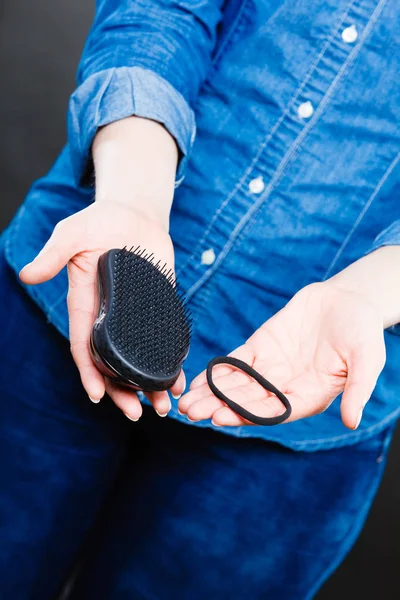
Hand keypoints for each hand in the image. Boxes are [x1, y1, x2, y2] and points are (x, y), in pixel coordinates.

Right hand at [20, 200, 184, 419]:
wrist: (136, 214)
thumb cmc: (100, 221)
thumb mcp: (73, 233)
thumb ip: (54, 254)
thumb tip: (27, 275)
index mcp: (86, 305)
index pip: (85, 346)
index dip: (89, 372)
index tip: (97, 396)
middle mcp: (110, 316)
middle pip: (114, 363)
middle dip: (122, 391)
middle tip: (136, 413)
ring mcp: (136, 315)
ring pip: (140, 357)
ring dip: (150, 383)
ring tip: (164, 406)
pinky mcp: (160, 307)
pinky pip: (165, 339)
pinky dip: (172, 360)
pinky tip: (180, 377)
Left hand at [179, 280, 386, 429]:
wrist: (349, 299)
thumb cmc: (363, 331)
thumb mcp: (367, 359)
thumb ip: (358, 389)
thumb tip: (352, 422)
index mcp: (309, 396)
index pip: (273, 411)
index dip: (247, 414)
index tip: (221, 417)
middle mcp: (286, 387)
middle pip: (248, 402)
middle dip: (219, 406)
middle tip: (191, 412)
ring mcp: (272, 368)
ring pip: (237, 385)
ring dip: (211, 393)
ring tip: (185, 402)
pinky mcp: (261, 347)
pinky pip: (236, 362)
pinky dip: (217, 371)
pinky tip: (196, 379)